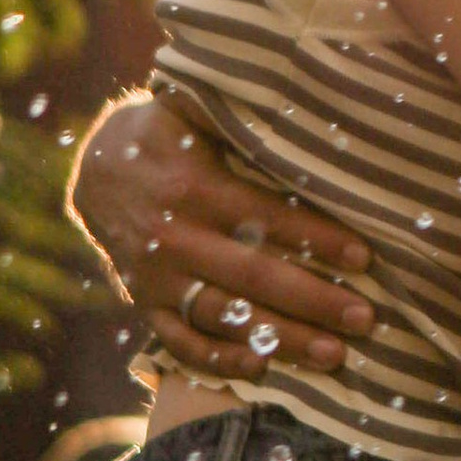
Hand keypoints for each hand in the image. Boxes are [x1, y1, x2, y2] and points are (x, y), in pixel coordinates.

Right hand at [71, 93, 373, 376]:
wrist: (95, 169)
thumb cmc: (171, 134)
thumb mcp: (195, 111)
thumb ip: (238, 114)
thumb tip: (301, 91)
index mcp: (193, 187)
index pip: (266, 218)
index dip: (317, 239)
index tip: (365, 258)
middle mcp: (174, 238)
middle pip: (254, 276)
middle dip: (314, 300)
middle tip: (365, 319)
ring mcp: (156, 278)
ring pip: (225, 317)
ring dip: (282, 339)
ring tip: (335, 355)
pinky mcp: (145, 303)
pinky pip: (181, 341)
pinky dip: (219, 359)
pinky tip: (265, 369)